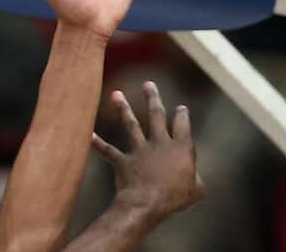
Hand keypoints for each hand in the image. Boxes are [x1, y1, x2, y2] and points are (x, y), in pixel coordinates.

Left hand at [91, 82, 203, 219]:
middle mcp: (159, 144)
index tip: (181, 108)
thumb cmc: (175, 198)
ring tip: (117, 94)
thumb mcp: (196, 190)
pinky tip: (88, 133)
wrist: (147, 203)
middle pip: (156, 116)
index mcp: (181, 148)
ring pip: (131, 125)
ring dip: (123, 109)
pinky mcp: (123, 162)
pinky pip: (108, 151)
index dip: (182, 115)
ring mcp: (140, 151)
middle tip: (148, 84)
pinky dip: (98, 143)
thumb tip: (193, 178)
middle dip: (152, 98)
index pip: (183, 126)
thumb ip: (195, 179)